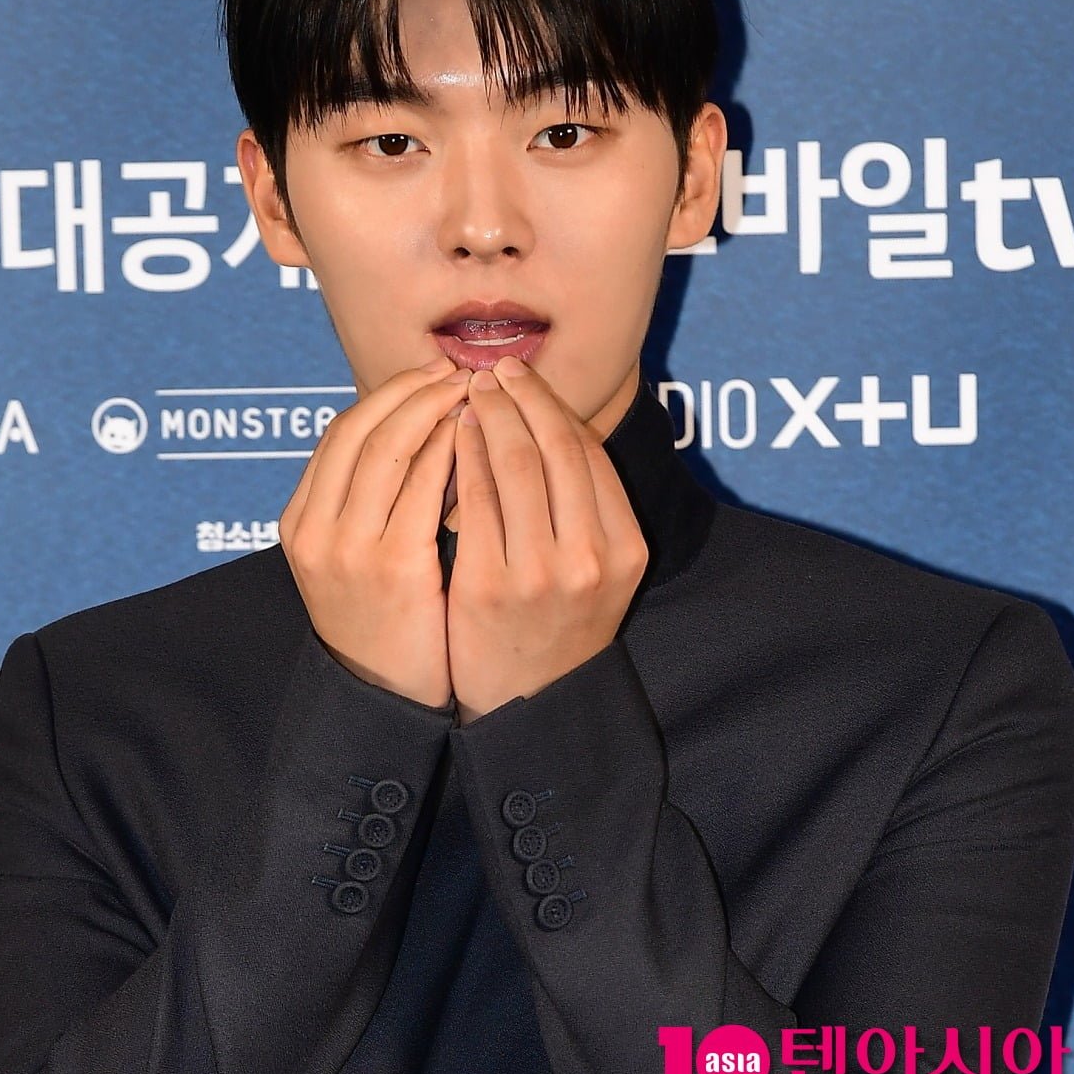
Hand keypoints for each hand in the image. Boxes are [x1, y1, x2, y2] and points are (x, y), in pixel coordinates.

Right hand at [278, 356, 471, 707]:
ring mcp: (348, 549)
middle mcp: (315, 530)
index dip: (387, 394)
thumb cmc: (385, 620)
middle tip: (455, 368)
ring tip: (471, 391)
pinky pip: (421, 488)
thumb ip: (370, 500)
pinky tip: (475, 437)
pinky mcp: (392, 568)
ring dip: (433, 410)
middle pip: (361, 429)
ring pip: (390, 448)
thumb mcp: (356, 555)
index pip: (340, 433)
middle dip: (412, 389)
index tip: (428, 371)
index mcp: (300, 521)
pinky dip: (447, 451)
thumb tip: (417, 428)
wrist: (385, 696)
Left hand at [445, 358, 648, 722]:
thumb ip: (587, 508)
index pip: (589, 453)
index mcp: (625, 548)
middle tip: (493, 368)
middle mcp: (591, 557)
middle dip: (520, 396)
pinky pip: (474, 497)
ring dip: (488, 415)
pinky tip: (448, 435)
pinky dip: (462, 456)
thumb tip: (549, 421)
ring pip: (515, 463)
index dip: (552, 405)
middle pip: (555, 447)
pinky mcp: (490, 585)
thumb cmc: (556, 626)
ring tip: (465, 391)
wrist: (528, 706)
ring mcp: (541, 572)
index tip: (523, 378)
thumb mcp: (597, 571)